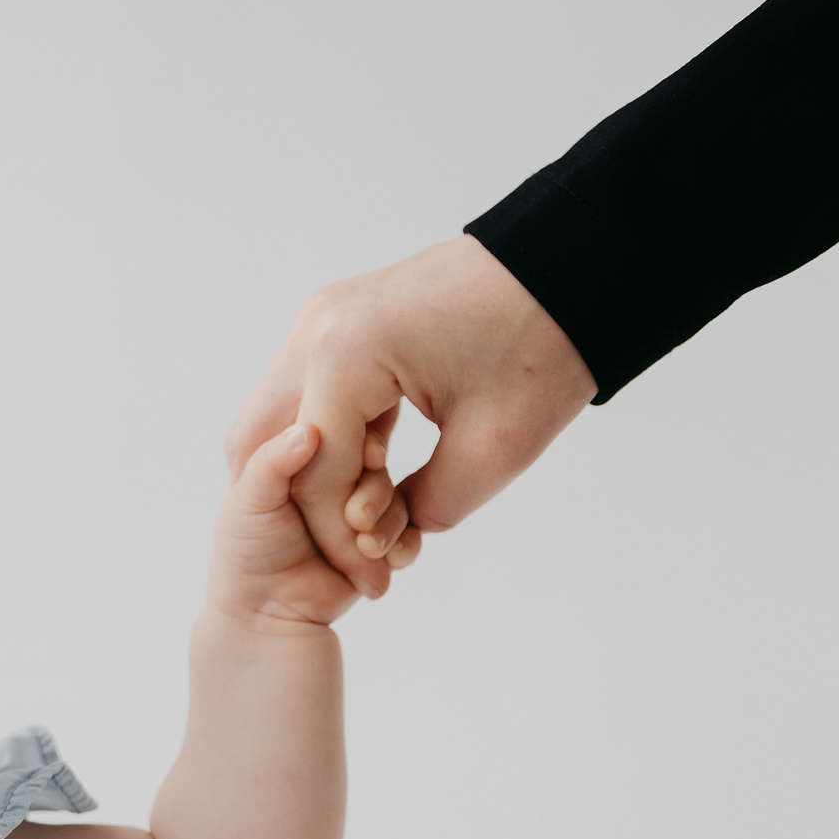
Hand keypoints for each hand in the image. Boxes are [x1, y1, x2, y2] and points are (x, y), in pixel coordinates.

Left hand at [208, 418, 399, 631]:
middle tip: (366, 502)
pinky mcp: (382, 534)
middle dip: (375, 478)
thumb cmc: (246, 554)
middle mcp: (333, 470)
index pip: (336, 418)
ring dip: (388, 515)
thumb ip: (272, 462)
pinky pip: (410, 529)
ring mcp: (360, 502)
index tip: (368, 452)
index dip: (356, 431)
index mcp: (298, 450)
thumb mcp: (250, 502)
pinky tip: (389, 558)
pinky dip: (404, 542)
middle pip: (373, 452)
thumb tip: (309, 428)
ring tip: (366, 542)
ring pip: (394, 490)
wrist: (269, 616)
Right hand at [226, 234, 597, 597]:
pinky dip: (329, 438)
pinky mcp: (341, 317)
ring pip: (277, 419)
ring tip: (377, 504)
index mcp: (345, 355)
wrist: (575, 261)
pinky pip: (307, 392)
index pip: (317, 472)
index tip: (380, 577)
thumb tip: (383, 537)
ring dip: (315, 472)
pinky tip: (376, 466)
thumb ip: (425, 508)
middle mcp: (317, 330)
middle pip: (262, 443)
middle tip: (359, 547)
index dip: (343, 538)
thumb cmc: (545, 345)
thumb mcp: (493, 450)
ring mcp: (323, 317)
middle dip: (307, 508)